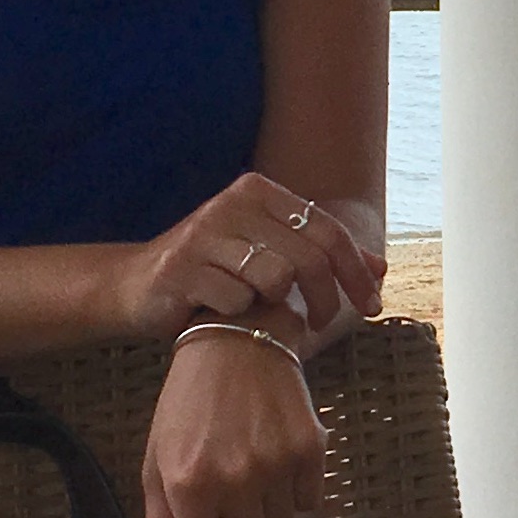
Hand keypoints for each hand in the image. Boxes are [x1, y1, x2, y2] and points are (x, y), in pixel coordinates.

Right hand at [108, 172, 381, 343]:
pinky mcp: (181, 269)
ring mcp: (204, 234)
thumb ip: (322, 255)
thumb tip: (382, 267)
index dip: (357, 271)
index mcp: (259, 192)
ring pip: (275, 277)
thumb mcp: (268, 253)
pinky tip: (221, 314)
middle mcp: (233, 203)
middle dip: (327, 298)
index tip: (372, 305)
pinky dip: (237, 315)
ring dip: (274, 306)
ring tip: (259, 312)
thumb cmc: (214, 272)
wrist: (136, 286)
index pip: (328, 229)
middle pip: (309, 256)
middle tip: (323, 325)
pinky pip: (236, 301)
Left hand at [140, 323, 328, 517]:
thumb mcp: (158, 466)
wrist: (238, 339)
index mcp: (188, 487)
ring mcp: (277, 465)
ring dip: (266, 516)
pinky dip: (294, 494)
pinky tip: (276, 454)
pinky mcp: (312, 449)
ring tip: (251, 466)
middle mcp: (234, 481)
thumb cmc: (188, 407)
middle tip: (228, 500)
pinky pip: (309, 505)